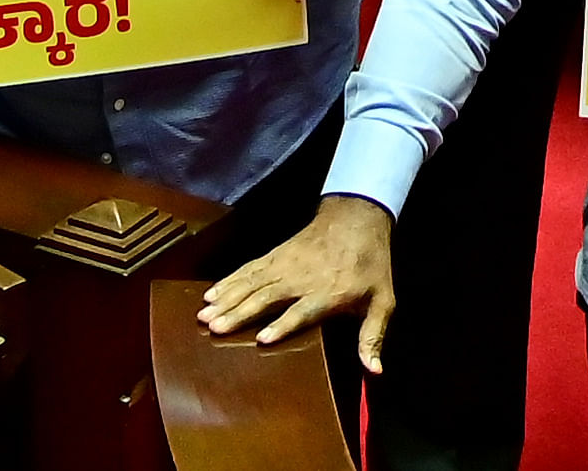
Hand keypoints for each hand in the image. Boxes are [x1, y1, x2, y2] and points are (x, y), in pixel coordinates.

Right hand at [201, 198, 394, 359]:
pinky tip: (210, 293)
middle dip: (241, 312)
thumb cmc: (370, 264)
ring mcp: (286, 263)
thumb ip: (373, 335)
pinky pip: (249, 268)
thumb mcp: (383, 300)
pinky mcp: (276, 254)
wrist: (357, 216)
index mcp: (329, 292)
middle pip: (268, 297)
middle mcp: (302, 278)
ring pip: (252, 282)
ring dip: (227, 299)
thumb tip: (374, 370)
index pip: (302, 311)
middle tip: (215, 327)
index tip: (262, 339)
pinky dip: (228, 281)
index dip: (283, 325)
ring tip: (204, 314)